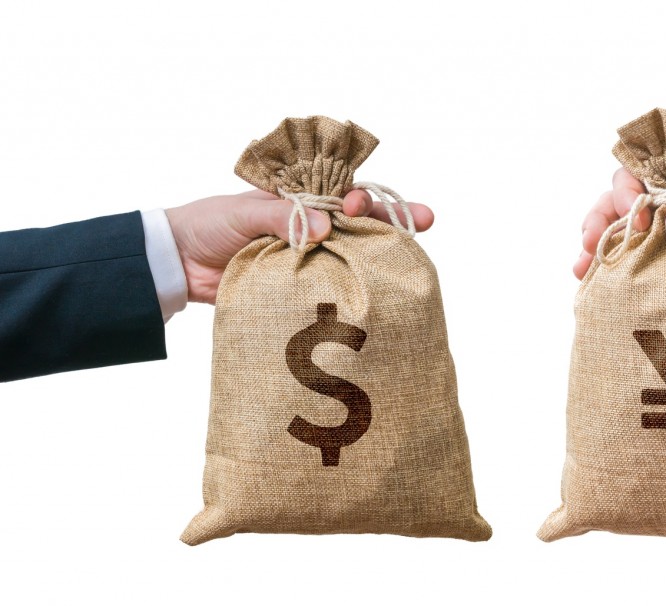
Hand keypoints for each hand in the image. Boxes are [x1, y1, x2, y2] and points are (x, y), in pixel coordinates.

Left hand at [166, 189, 434, 303]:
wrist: (176, 264)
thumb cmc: (208, 224)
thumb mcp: (244, 211)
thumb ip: (284, 216)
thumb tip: (324, 226)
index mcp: (299, 197)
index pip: (342, 191)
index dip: (363, 196)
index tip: (364, 204)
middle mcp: (310, 225)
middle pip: (359, 222)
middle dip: (394, 219)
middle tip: (427, 219)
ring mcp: (307, 257)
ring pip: (352, 254)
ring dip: (379, 256)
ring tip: (411, 259)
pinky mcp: (298, 286)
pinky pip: (330, 285)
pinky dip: (352, 288)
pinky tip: (376, 293)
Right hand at [575, 168, 665, 285]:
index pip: (637, 175)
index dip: (626, 193)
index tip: (636, 216)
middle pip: (617, 205)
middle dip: (598, 222)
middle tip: (588, 246)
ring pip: (620, 236)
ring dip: (597, 250)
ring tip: (581, 271)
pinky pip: (634, 264)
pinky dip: (613, 273)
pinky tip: (595, 288)